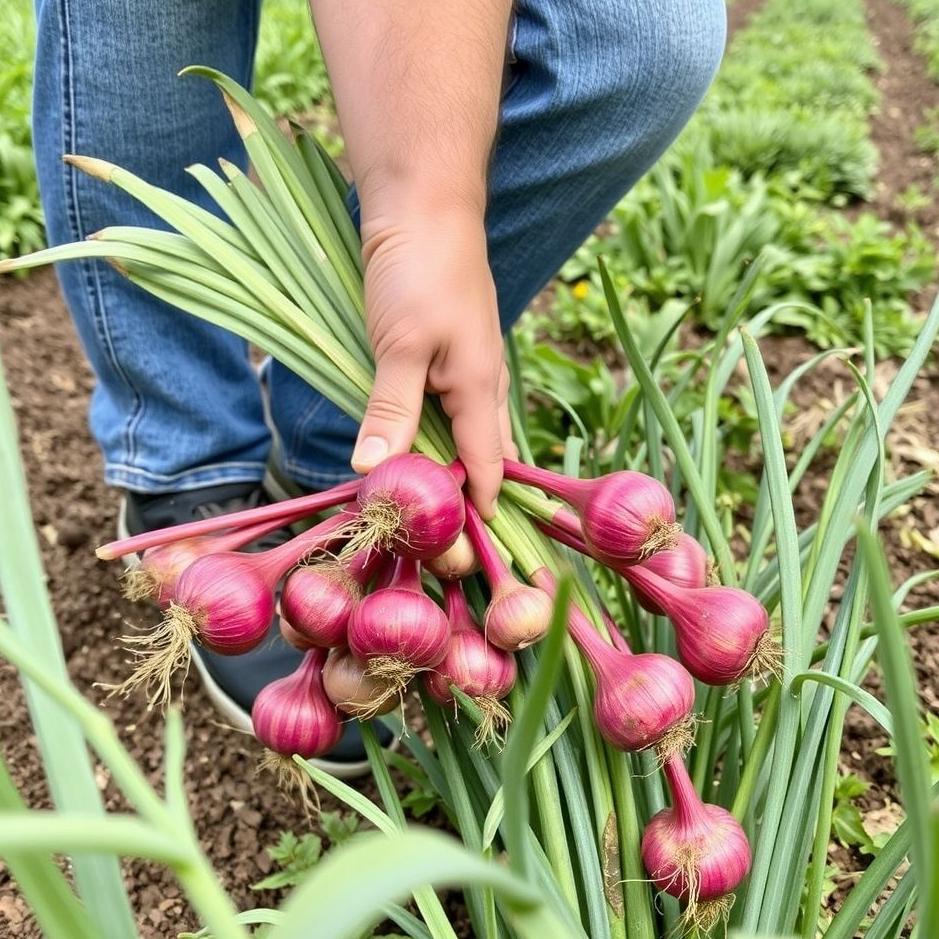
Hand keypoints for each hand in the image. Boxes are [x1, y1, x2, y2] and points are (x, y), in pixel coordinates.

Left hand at [351, 207, 515, 516]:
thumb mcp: (399, 343)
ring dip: (449, 466)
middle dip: (466, 497)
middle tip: (439, 539)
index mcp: (481, 390)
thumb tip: (377, 472)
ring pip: (466, 432)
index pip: (487, 469)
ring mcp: (467, 366)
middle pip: (483, 456)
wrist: (425, 202)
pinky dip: (434, 433)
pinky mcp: (446, 351)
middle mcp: (482, 385)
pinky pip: (447, 406)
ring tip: (426, 505)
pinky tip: (412, 444)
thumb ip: (391, 409)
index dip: (477, 513)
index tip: (463, 558)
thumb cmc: (418, 269)